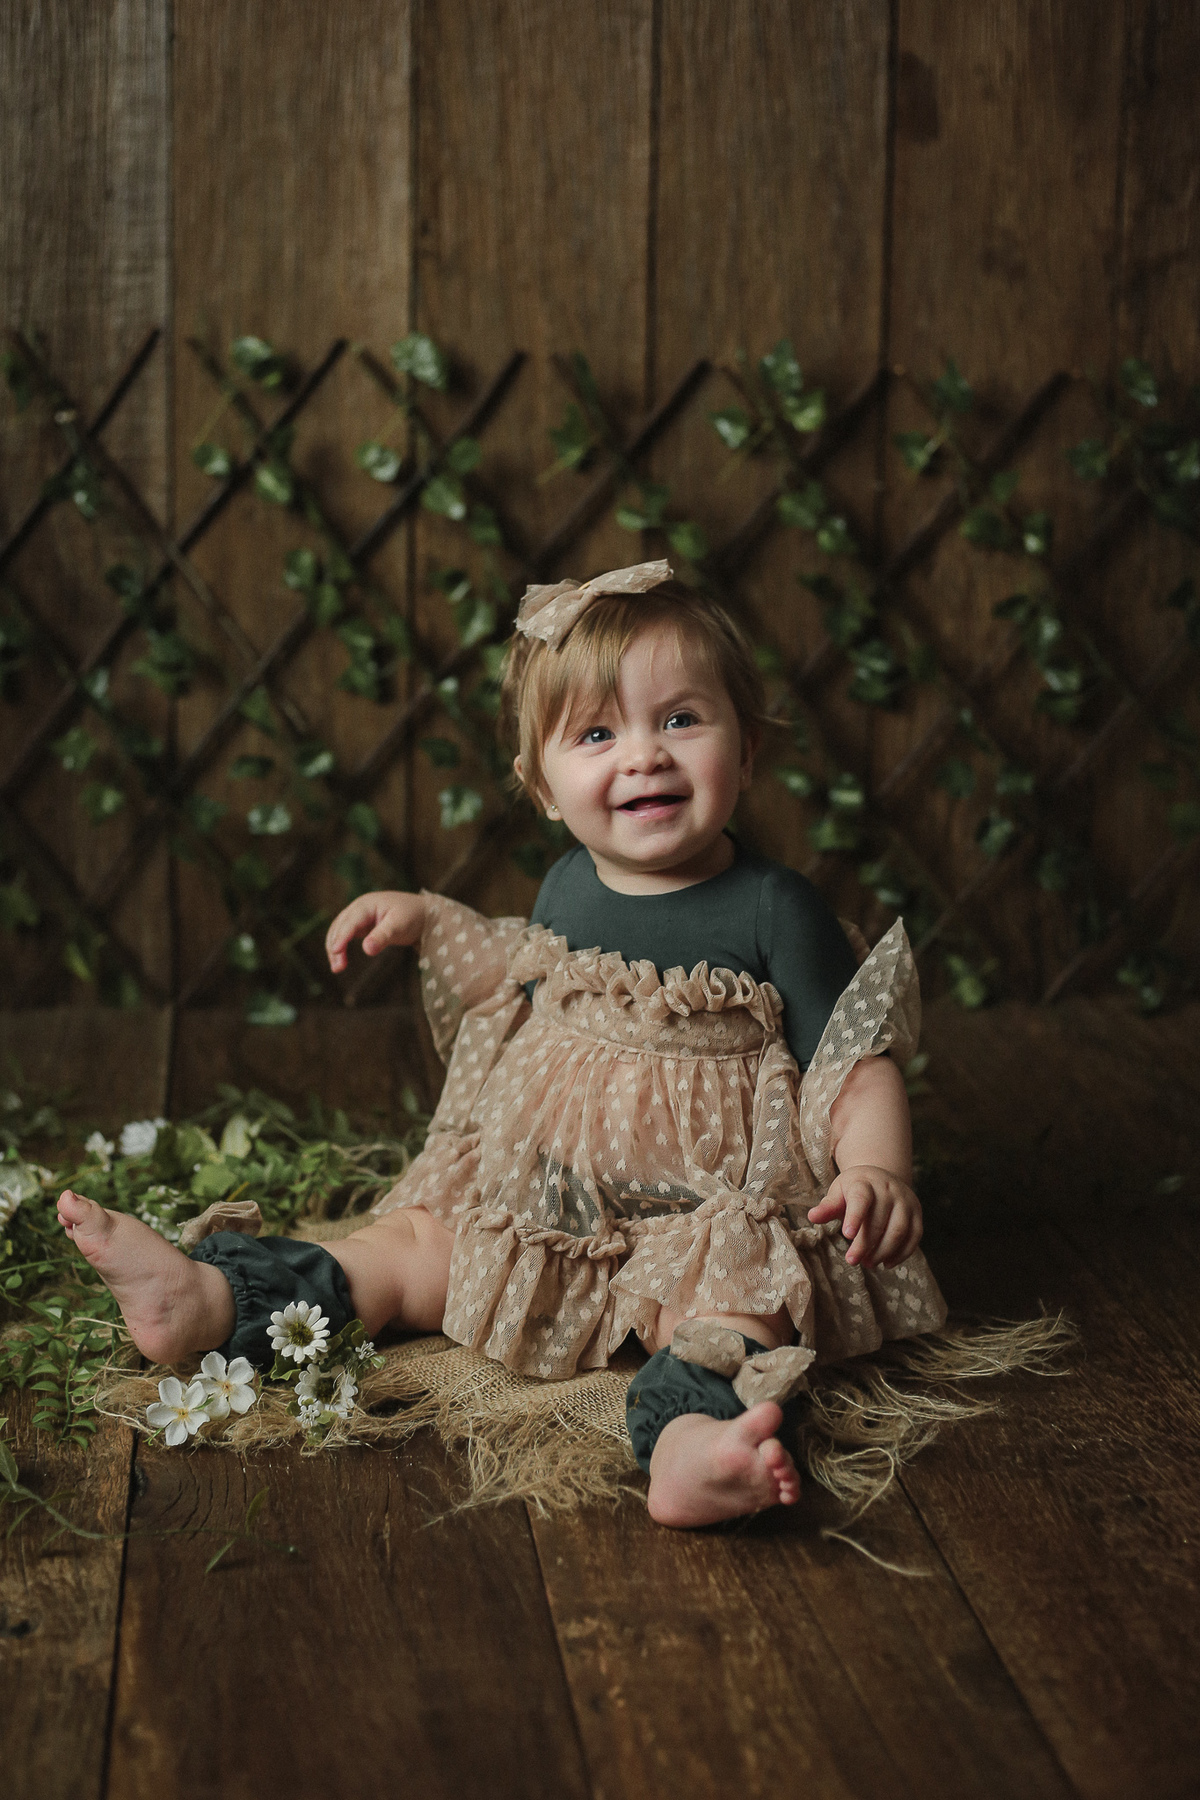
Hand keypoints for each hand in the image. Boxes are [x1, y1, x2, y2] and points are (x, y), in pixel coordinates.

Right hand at [326, 891, 426, 972]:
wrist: (424, 914)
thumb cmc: (413, 917)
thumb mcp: (399, 926)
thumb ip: (383, 937)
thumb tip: (367, 949)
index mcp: (367, 904)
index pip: (350, 922)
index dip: (342, 936)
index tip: (336, 951)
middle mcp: (359, 907)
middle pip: (340, 926)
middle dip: (335, 946)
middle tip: (338, 968)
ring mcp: (359, 915)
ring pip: (339, 931)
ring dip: (335, 947)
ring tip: (337, 968)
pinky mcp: (362, 924)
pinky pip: (346, 934)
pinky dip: (341, 946)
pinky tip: (341, 959)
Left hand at [807, 1165, 922, 1268]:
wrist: (881, 1177)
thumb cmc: (854, 1189)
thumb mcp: (838, 1193)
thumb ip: (828, 1206)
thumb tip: (812, 1216)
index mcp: (865, 1183)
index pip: (861, 1199)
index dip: (855, 1217)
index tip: (846, 1235)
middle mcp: (888, 1189)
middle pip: (878, 1221)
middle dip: (864, 1245)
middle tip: (852, 1260)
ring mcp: (905, 1201)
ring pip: (898, 1230)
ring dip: (883, 1251)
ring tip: (868, 1263)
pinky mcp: (917, 1213)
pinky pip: (914, 1236)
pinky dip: (901, 1253)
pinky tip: (886, 1263)